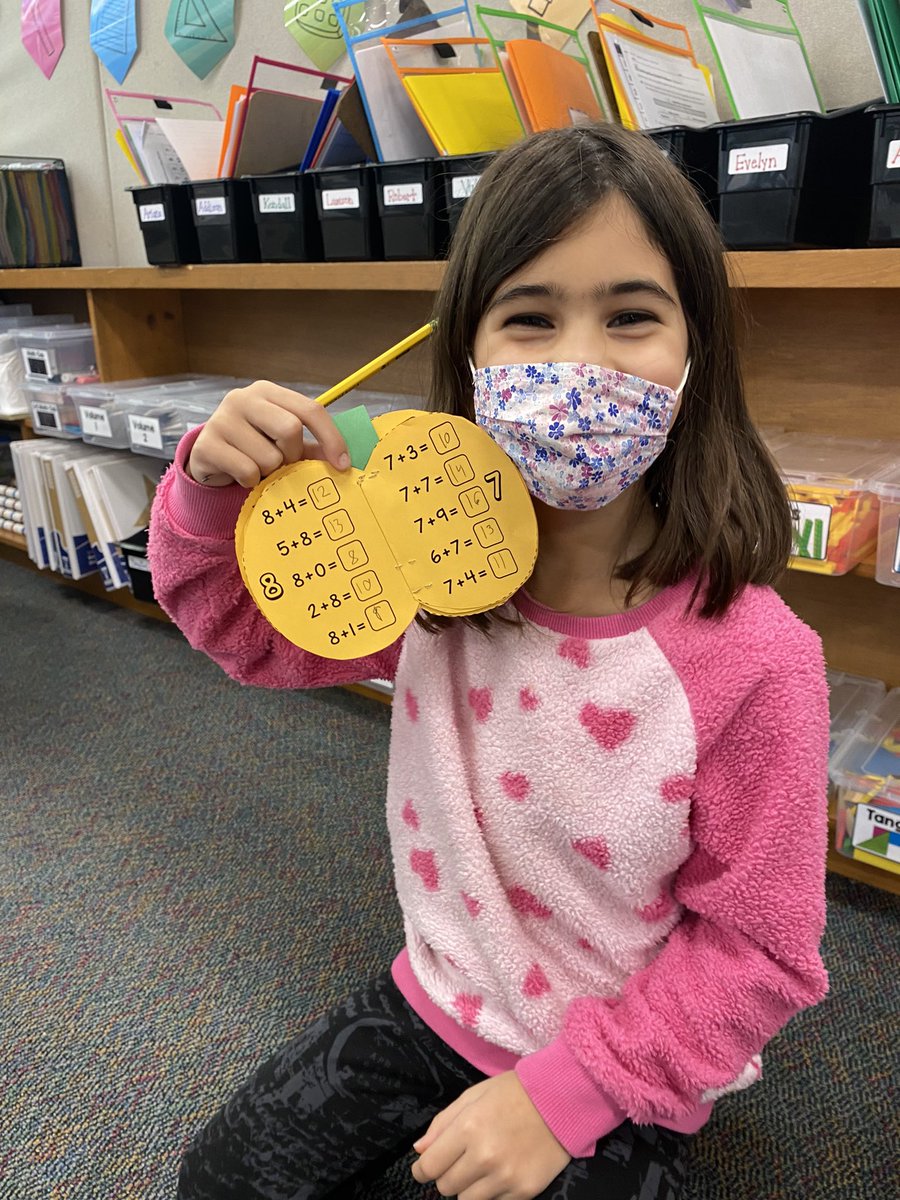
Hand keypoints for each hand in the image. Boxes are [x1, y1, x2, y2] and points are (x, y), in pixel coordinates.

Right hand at [187, 380, 349, 487]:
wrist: (209, 458)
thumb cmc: (253, 447)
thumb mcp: (284, 442)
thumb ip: (311, 447)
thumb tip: (344, 460)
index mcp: (268, 391)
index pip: (310, 409)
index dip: (331, 438)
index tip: (343, 464)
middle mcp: (243, 398)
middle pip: (290, 429)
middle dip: (293, 454)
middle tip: (283, 463)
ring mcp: (221, 419)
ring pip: (269, 456)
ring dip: (269, 471)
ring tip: (257, 467)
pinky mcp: (207, 444)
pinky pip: (247, 471)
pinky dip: (250, 481)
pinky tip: (241, 474)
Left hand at [410, 1072, 570, 1199]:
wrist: (562, 1100)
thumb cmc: (513, 1093)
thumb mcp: (474, 1096)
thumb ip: (443, 1123)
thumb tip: (420, 1150)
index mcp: (468, 1128)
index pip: (430, 1166)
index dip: (422, 1169)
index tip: (425, 1168)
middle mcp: (484, 1156)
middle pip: (446, 1187)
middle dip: (447, 1175)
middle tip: (460, 1161)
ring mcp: (505, 1177)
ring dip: (467, 1188)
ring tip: (480, 1169)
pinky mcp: (524, 1191)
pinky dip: (491, 1194)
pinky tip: (500, 1174)